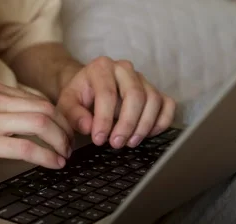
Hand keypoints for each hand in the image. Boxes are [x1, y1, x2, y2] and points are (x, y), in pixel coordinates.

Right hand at [0, 82, 73, 174]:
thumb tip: (20, 125)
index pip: (38, 99)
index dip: (57, 117)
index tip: (62, 132)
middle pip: (46, 108)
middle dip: (64, 129)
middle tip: (68, 146)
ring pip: (42, 123)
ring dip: (60, 142)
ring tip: (64, 156)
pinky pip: (26, 147)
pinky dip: (46, 156)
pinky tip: (52, 164)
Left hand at [57, 57, 175, 148]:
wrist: (88, 89)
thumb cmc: (79, 97)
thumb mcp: (67, 104)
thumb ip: (74, 115)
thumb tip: (89, 127)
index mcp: (101, 67)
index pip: (107, 93)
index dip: (104, 119)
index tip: (99, 139)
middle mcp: (124, 69)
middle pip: (135, 95)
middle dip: (127, 123)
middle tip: (117, 143)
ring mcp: (142, 78)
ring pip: (153, 100)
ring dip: (144, 125)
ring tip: (130, 143)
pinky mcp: (154, 90)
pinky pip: (167, 104)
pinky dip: (162, 121)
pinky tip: (148, 135)